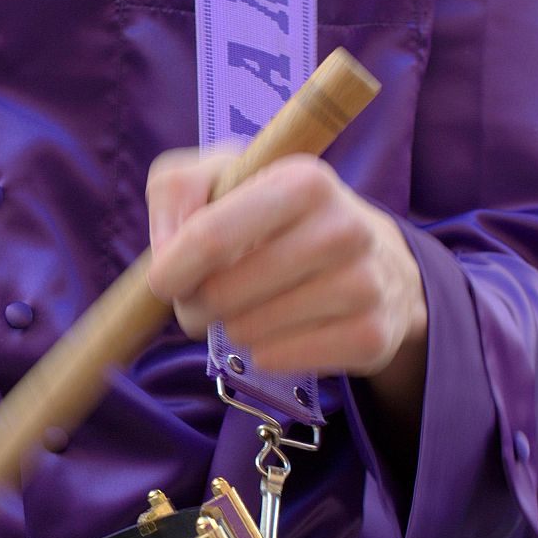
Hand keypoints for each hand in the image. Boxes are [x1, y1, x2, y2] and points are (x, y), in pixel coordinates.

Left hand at [145, 150, 426, 391]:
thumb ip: (176, 191)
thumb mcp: (225, 178)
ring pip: (245, 332)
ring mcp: (364, 285)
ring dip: (230, 328)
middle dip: (196, 303)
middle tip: (209, 296)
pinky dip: (263, 352)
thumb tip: (166, 249)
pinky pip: (275, 359)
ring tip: (250, 307)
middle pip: (221, 294)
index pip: (210, 237)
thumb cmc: (277, 217)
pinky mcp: (371, 336)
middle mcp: (344, 229)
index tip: (163, 281)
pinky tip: (282, 329)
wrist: (375, 260)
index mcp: (304, 182)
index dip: (172, 269)